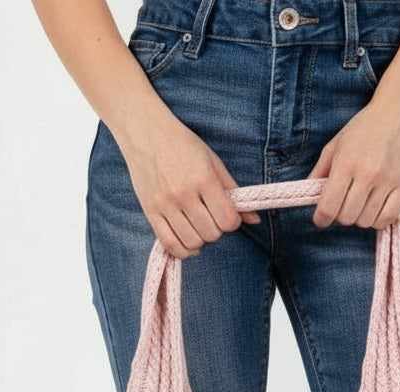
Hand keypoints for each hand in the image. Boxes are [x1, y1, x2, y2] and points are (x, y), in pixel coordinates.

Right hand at [121, 104, 261, 258]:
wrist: (144, 132)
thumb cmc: (182, 144)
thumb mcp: (213, 161)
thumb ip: (233, 190)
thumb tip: (255, 220)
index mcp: (203, 179)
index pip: (227, 220)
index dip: (232, 222)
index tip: (227, 215)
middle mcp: (184, 193)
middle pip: (211, 234)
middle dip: (216, 230)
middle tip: (211, 218)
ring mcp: (165, 204)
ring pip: (192, 242)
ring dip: (201, 240)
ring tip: (199, 226)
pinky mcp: (150, 211)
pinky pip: (169, 244)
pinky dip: (183, 251)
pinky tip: (189, 244)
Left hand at [306, 89, 399, 229]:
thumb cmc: (365, 127)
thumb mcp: (336, 144)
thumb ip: (319, 171)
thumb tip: (308, 195)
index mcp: (346, 163)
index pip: (328, 207)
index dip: (321, 219)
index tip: (321, 219)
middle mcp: (367, 173)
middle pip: (347, 217)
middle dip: (341, 215)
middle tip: (344, 204)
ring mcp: (388, 180)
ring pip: (366, 221)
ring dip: (360, 217)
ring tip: (361, 203)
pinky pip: (387, 218)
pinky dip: (378, 220)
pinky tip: (375, 209)